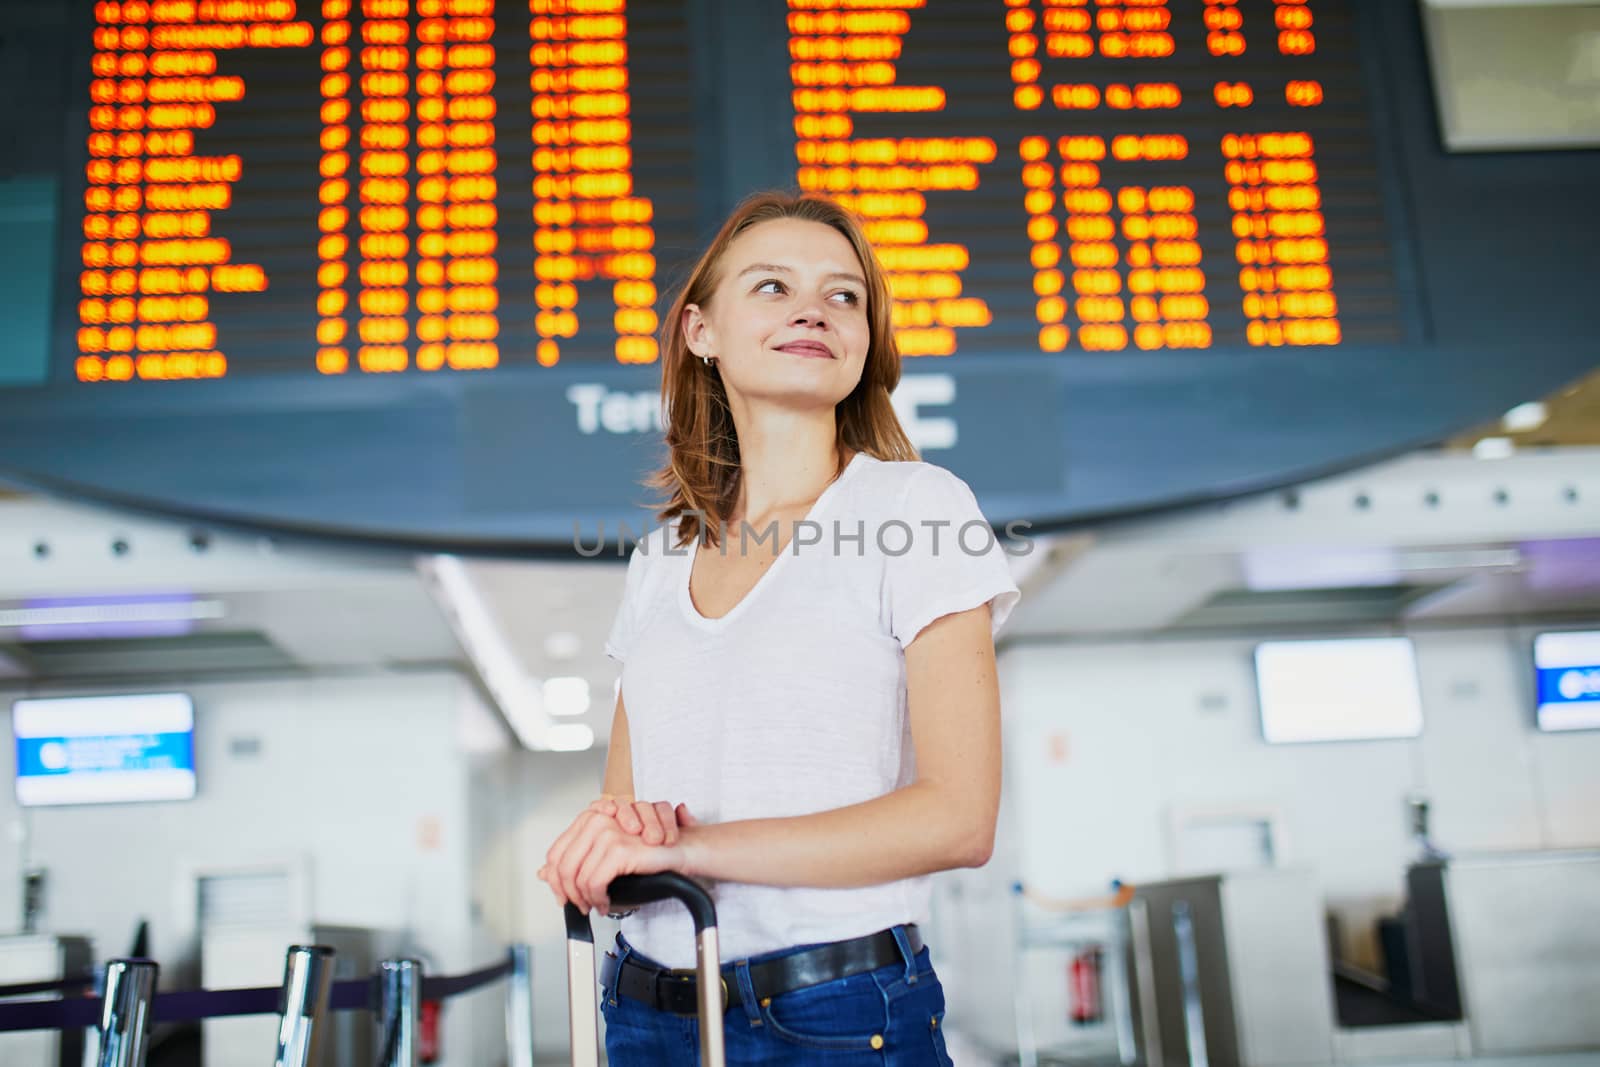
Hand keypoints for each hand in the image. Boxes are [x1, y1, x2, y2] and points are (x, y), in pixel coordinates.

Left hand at [539, 798, 699, 913]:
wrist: (681, 850)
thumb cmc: (650, 851)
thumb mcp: (606, 857)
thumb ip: (575, 861)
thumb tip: (543, 873)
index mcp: (590, 818)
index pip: (556, 852)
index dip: (555, 880)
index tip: (563, 896)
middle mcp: (596, 820)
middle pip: (563, 866)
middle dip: (569, 893)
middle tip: (581, 906)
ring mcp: (608, 831)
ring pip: (578, 877)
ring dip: (586, 899)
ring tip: (598, 905)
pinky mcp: (620, 848)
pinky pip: (594, 882)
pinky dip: (598, 899)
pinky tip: (608, 903)